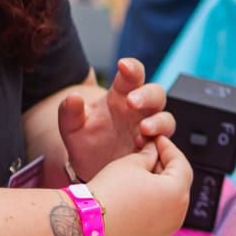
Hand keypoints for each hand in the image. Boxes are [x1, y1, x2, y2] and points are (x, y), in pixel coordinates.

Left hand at [58, 58, 173, 180]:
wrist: (91, 170)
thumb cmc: (85, 142)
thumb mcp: (71, 128)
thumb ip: (69, 112)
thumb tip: (73, 97)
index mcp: (121, 95)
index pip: (132, 75)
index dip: (131, 67)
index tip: (123, 65)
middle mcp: (140, 110)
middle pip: (156, 93)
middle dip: (147, 95)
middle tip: (133, 101)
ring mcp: (149, 128)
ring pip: (166, 117)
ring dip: (158, 121)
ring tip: (144, 129)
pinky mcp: (154, 148)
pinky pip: (165, 142)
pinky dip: (158, 144)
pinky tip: (143, 147)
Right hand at [84, 134, 191, 235]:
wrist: (86, 227)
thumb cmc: (107, 195)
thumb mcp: (130, 164)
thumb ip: (148, 155)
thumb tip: (153, 152)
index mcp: (177, 193)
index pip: (181, 164)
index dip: (168, 148)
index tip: (158, 141)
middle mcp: (177, 215)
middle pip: (177, 184)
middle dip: (164, 167)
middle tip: (148, 155)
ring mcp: (165, 231)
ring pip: (168, 202)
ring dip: (158, 187)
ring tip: (138, 176)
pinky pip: (157, 218)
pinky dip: (151, 205)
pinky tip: (133, 197)